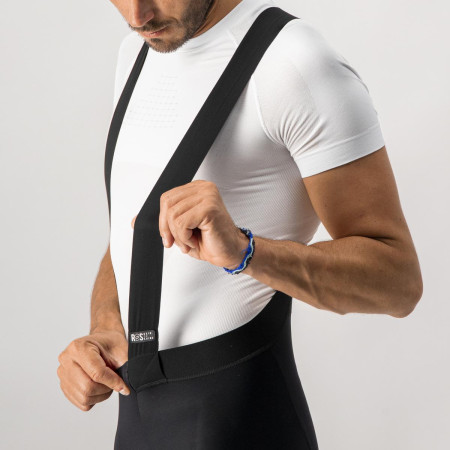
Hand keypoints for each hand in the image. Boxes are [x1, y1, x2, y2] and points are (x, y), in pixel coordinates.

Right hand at [57, 329, 129, 411]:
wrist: (102, 341)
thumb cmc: (110, 344)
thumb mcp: (122, 350)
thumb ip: (125, 368)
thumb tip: (125, 389)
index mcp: (78, 347)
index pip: (96, 373)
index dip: (113, 382)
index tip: (123, 386)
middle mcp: (66, 360)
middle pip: (87, 388)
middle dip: (106, 389)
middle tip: (115, 382)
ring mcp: (62, 373)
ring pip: (84, 398)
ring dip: (100, 395)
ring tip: (107, 383)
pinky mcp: (64, 385)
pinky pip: (80, 402)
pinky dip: (93, 399)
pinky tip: (98, 386)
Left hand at [131, 180, 248, 268]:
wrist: (230, 253)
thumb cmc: (210, 241)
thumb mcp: (181, 229)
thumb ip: (163, 220)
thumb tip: (135, 220)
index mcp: (197, 188)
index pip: (166, 198)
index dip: (163, 221)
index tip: (169, 237)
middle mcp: (203, 188)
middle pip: (167, 204)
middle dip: (168, 228)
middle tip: (180, 241)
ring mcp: (207, 196)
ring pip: (173, 215)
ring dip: (178, 235)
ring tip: (191, 241)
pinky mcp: (209, 207)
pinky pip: (181, 223)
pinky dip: (185, 237)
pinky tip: (196, 240)